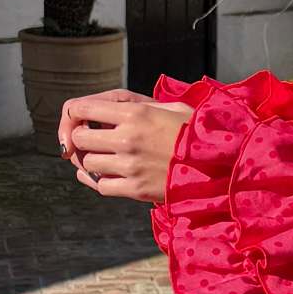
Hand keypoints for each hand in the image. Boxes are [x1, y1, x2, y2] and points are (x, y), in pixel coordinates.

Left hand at [58, 87, 194, 202]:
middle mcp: (127, 138)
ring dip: (90, 161)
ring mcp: (130, 165)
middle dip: (80, 138)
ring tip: (101, 158)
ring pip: (87, 164)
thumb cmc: (196, 131)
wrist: (219, 163)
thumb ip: (136, 104)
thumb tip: (105, 108)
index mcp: (134, 113)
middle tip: (89, 141)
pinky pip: (101, 186)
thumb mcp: (170, 106)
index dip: (73, 114)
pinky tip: (102, 176)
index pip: (82, 108)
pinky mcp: (136, 189)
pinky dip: (97, 181)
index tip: (79, 120)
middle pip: (79, 137)